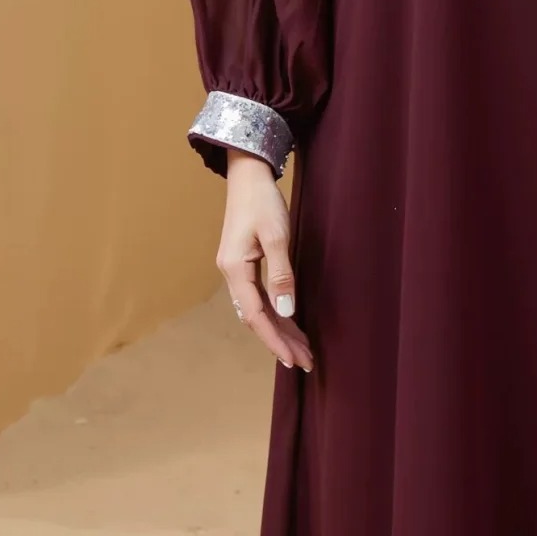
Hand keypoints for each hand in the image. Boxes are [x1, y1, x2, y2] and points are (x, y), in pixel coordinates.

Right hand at [216, 150, 314, 370]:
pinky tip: (287, 322)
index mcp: (235, 269)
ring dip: (278, 330)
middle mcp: (231, 274)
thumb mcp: (276, 235)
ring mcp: (236, 269)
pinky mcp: (243, 263)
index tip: (294, 360)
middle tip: (305, 361)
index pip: (257, 316)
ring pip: (258, 309)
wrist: (247, 174)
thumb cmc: (262, 200)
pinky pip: (258, 296)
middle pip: (256, 318)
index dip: (275, 340)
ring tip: (301, 348)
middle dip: (280, 341)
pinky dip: (274, 312)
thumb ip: (282, 274)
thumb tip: (285, 311)